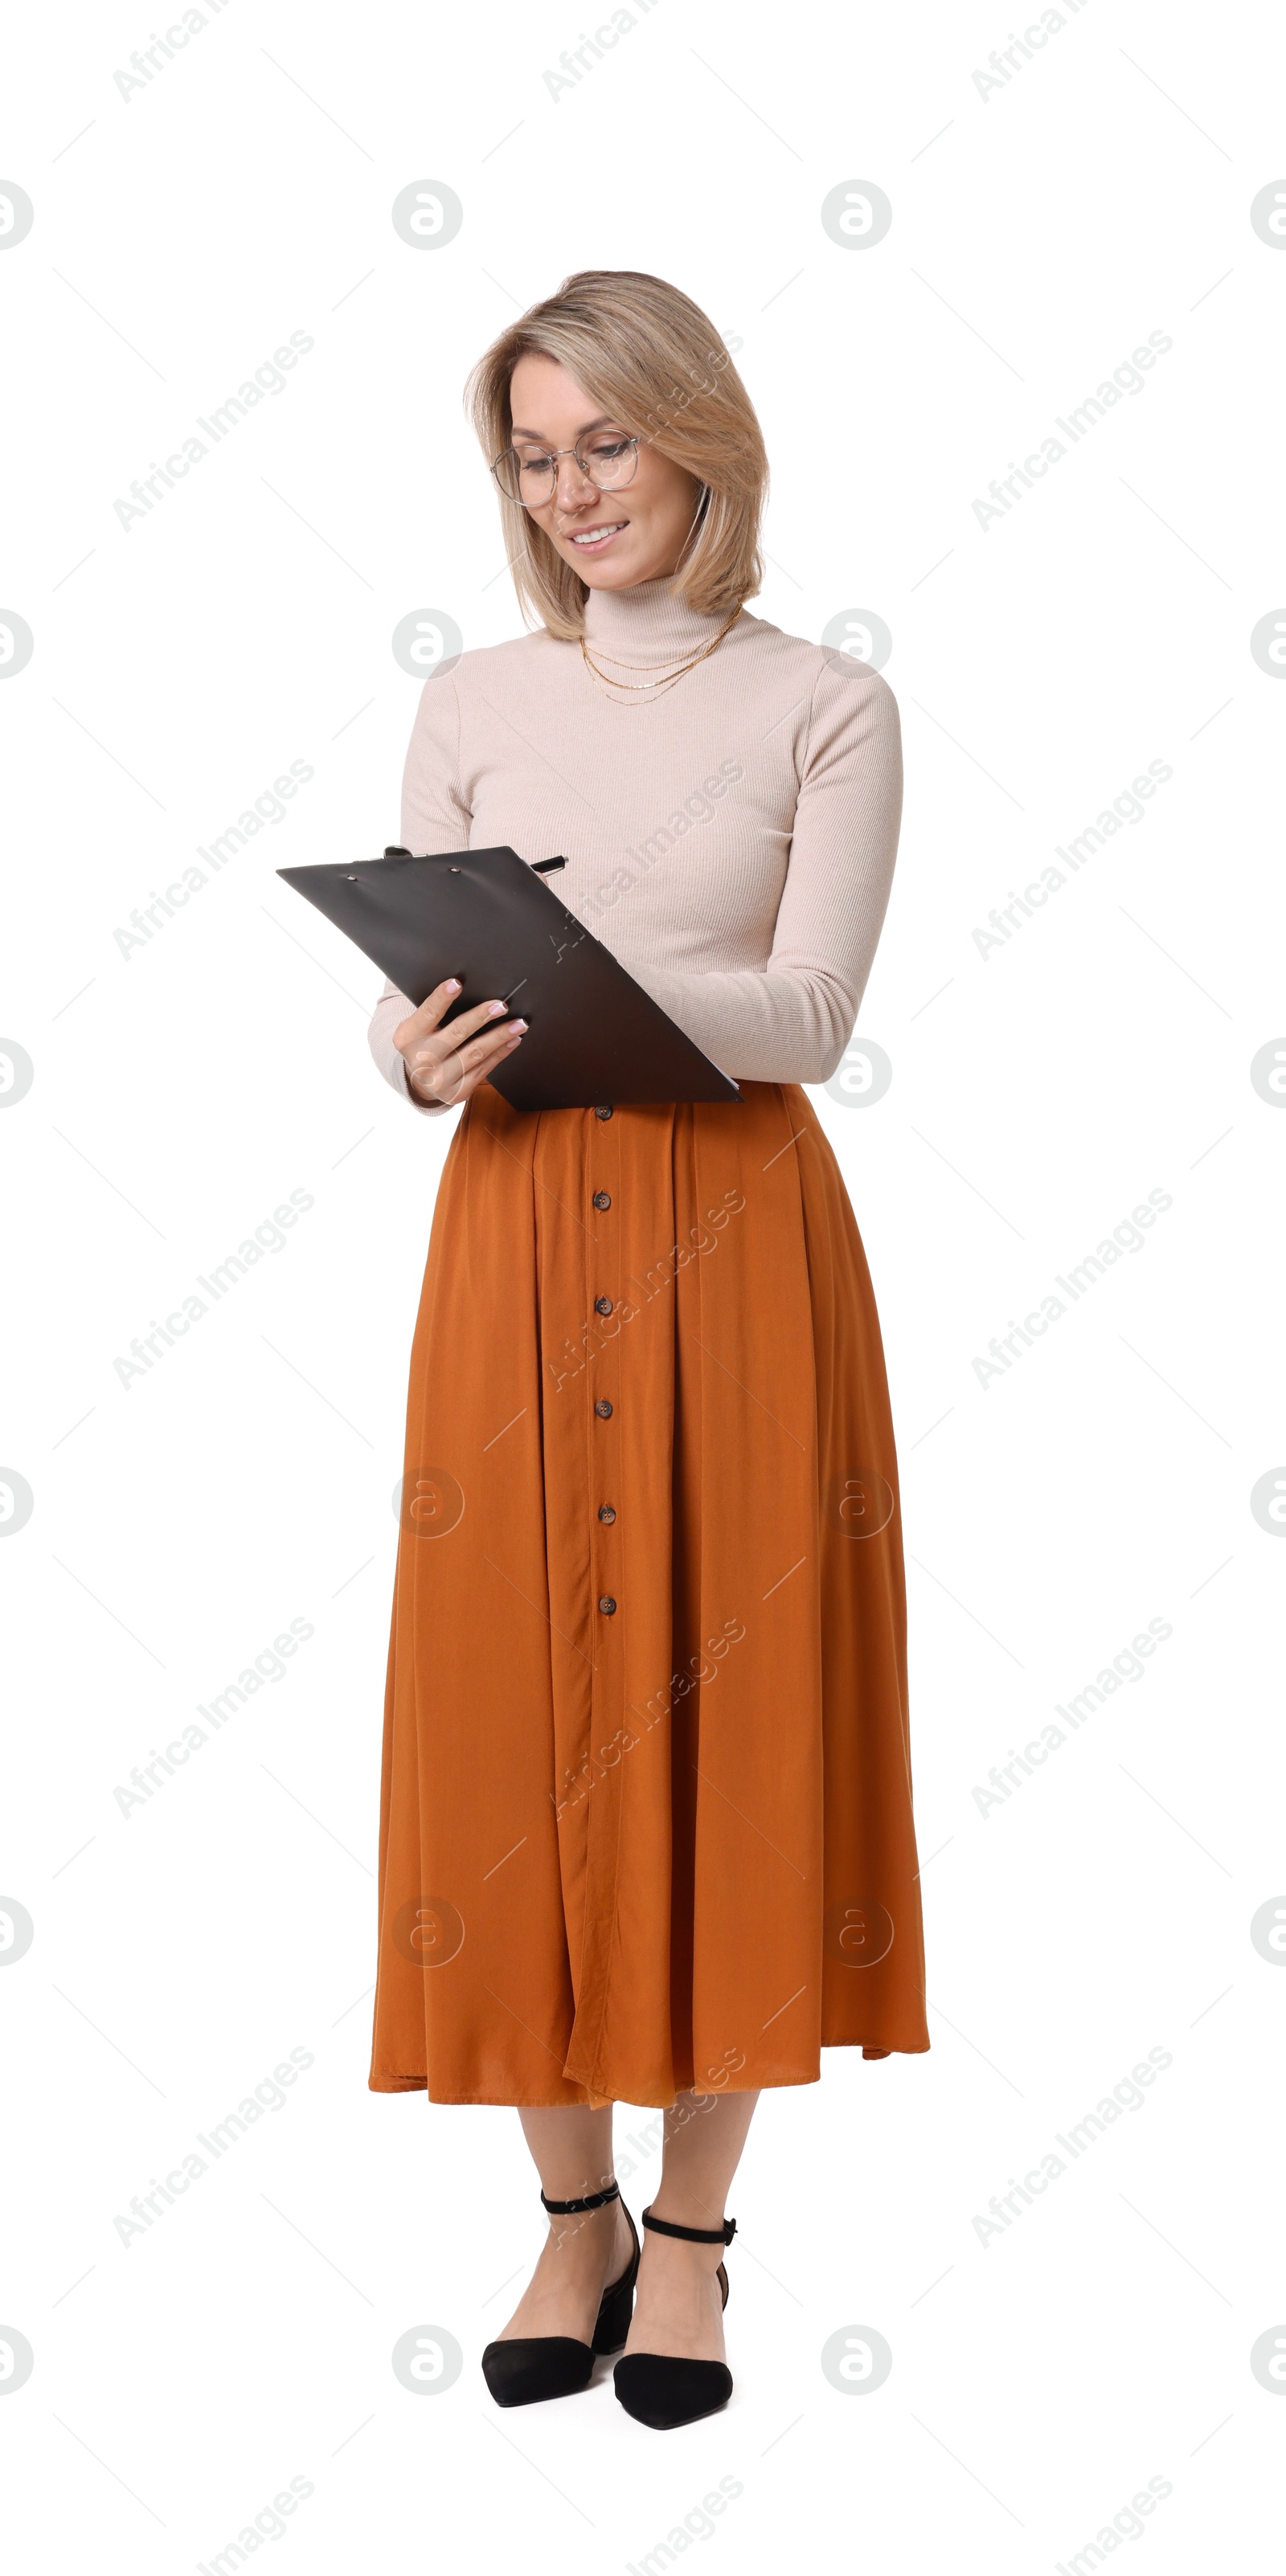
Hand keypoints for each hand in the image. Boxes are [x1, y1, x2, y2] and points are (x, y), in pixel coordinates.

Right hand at [393, 981, 526, 1106]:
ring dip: (500, 1035)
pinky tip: (513, 1041)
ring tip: (518, 1024)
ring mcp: (440, 1079)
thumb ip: (436, 1013)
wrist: (419, 1082)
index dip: (442, 998)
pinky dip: (501, 1053)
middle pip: (457, 1033)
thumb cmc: (424, 1043)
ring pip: (476, 1052)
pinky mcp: (457, 1092)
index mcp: (408, 1038)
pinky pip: (484, 1069)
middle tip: (501, 1005)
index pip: (428, 1013)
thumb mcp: (419, 1028)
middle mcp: (422, 1060)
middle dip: (481, 1017)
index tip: (457, 982)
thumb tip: (469, 990)